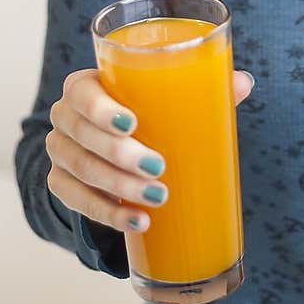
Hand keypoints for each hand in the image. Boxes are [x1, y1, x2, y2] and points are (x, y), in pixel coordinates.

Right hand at [45, 67, 254, 233]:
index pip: (82, 93)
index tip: (132, 124)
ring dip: (119, 187)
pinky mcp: (62, 184)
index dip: (102, 110)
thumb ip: (200, 88)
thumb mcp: (163, 98)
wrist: (107, 147)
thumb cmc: (141, 112)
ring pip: (81, 170)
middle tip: (158, 167)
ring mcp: (60, 153)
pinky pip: (77, 202)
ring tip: (158, 197)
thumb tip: (244, 82)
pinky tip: (137, 221)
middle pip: (82, 135)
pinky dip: (108, 214)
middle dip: (120, 155)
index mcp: (85, 86)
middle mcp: (65, 117)